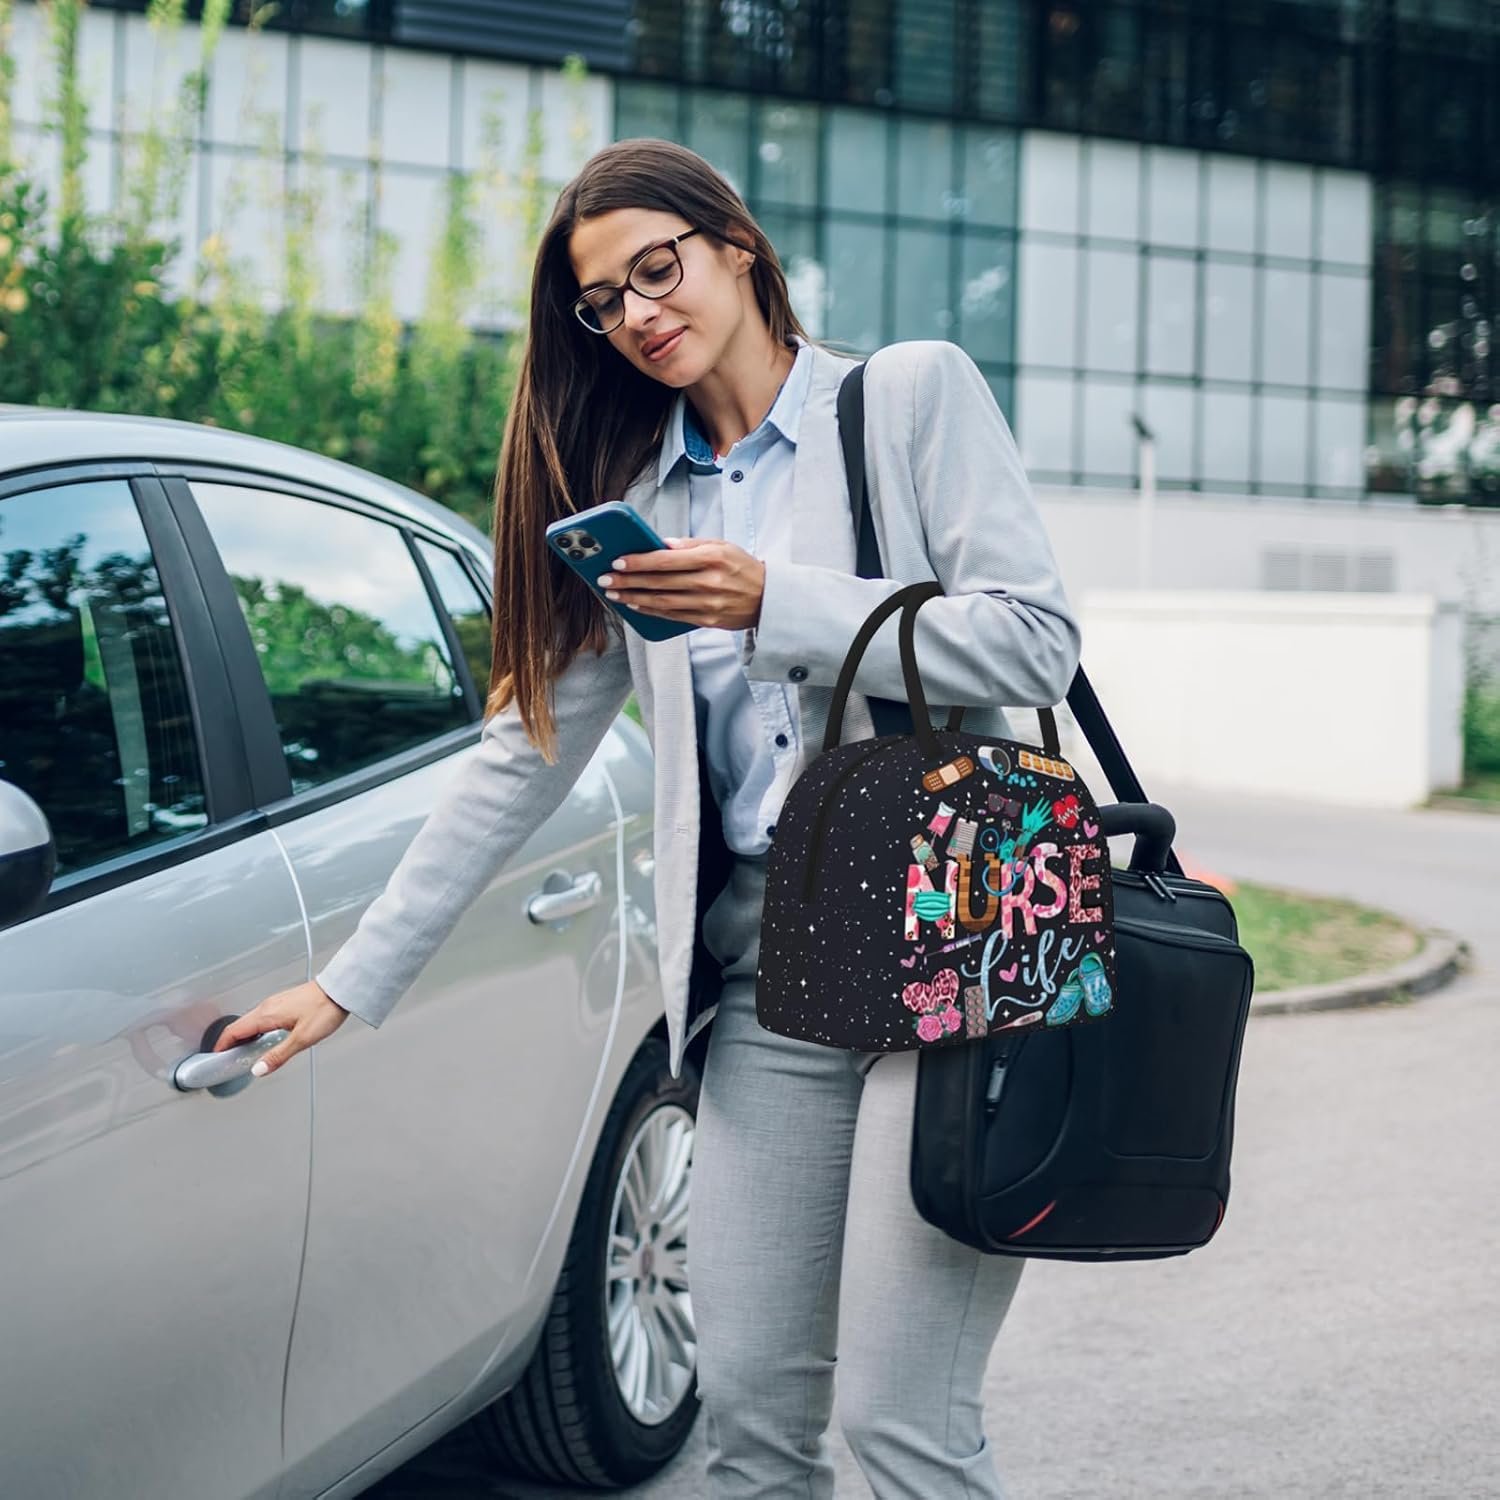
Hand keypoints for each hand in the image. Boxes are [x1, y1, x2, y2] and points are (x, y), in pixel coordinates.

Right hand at [211, 980, 350, 1077]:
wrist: (340, 990)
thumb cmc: (325, 1009)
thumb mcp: (302, 1038)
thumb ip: (279, 1055)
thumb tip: (258, 1070)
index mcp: (266, 1014)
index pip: (234, 1031)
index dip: (222, 1045)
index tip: (215, 1058)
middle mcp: (267, 1006)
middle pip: (240, 1026)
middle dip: (230, 1043)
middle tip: (227, 1059)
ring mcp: (275, 1003)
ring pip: (250, 1021)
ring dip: (243, 1036)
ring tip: (243, 1053)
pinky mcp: (284, 1003)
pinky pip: (261, 1017)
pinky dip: (255, 1029)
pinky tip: (263, 1038)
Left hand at [595, 536, 764, 630]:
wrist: (769, 598)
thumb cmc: (741, 567)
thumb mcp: (721, 545)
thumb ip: (690, 544)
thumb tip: (659, 544)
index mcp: (711, 557)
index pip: (666, 559)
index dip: (639, 561)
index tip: (617, 562)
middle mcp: (709, 581)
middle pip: (659, 582)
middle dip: (628, 581)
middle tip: (604, 580)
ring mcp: (708, 604)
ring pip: (662, 602)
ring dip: (633, 598)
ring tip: (613, 594)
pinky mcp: (707, 620)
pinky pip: (672, 616)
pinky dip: (650, 611)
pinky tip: (635, 605)